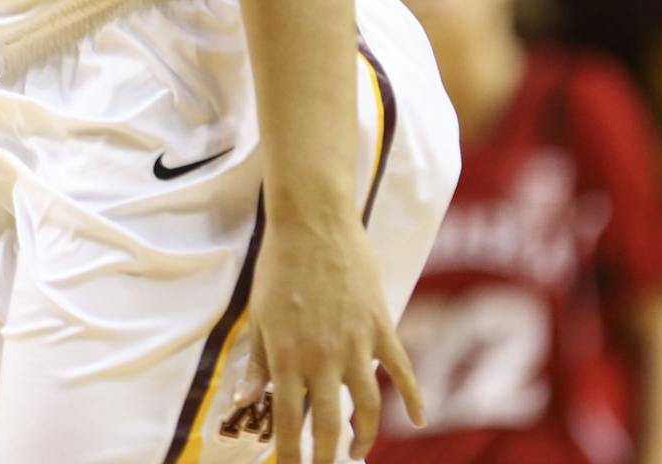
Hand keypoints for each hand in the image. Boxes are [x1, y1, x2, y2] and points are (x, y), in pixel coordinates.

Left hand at [231, 212, 421, 462]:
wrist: (312, 220)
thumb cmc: (278, 265)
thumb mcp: (258, 316)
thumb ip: (256, 363)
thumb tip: (245, 402)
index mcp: (287, 356)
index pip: (288, 423)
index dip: (289, 455)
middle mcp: (322, 357)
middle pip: (328, 425)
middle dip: (326, 458)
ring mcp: (356, 344)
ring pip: (367, 407)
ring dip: (364, 437)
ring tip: (358, 451)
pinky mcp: (381, 327)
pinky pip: (402, 372)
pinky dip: (413, 399)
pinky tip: (416, 420)